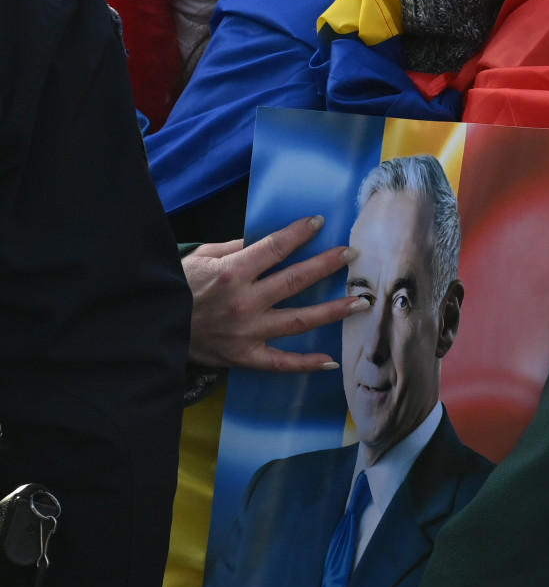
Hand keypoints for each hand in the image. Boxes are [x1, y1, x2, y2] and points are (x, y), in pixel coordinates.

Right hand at [184, 217, 365, 372]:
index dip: (299, 233)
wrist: (149, 329)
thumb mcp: (200, 259)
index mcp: (231, 273)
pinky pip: (280, 363)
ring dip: (333, 311)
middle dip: (327, 265)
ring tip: (360, 302)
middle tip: (353, 254)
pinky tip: (331, 361)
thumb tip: (265, 238)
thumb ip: (235, 248)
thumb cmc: (176, 289)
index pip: (274, 248)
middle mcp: (243, 302)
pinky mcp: (243, 356)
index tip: (320, 222)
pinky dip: (305, 364)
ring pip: (298, 320)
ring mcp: (246, 332)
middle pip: (295, 281)